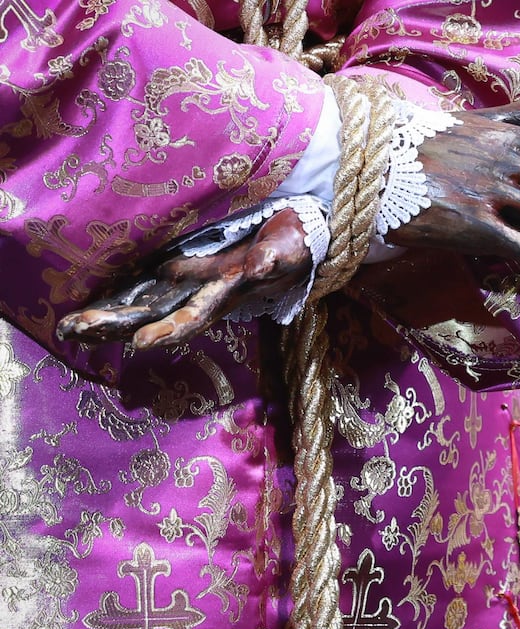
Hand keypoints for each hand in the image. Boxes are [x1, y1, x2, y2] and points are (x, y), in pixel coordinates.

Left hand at [57, 208, 310, 348]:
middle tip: (73, 332)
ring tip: (67, 328)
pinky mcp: (180, 263)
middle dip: (115, 325)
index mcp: (224, 294)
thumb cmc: (292, 244)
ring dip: (106, 316)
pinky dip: (115, 293)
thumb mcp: (286, 250)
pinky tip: (85, 301)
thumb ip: (274, 258)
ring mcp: (186, 280)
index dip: (168, 330)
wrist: (292, 235)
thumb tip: (261, 265)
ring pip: (141, 302)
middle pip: (153, 314)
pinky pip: (143, 280)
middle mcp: (198, 293)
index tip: (141, 343)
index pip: (192, 317)